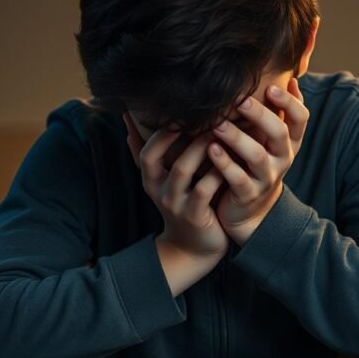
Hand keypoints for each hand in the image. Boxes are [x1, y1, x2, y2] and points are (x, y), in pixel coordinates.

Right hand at [123, 113, 229, 294]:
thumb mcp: (160, 179)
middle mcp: (159, 190)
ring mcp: (175, 204)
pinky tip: (230, 158)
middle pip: (159, 156)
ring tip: (220, 129)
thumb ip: (145, 151)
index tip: (180, 108)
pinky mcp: (195, 216)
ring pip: (183, 170)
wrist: (193, 249)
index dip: (160, 130)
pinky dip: (216, 173)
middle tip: (206, 112)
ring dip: (201, 148)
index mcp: (151, 178)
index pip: (146, 149)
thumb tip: (127, 118)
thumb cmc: (182, 204)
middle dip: (180, 133)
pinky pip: (204, 191)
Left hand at [207, 77, 308, 244]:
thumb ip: (281, 113)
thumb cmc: (257, 164)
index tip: (272, 87)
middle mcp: (283, 159)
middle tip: (242, 101)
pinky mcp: (248, 193)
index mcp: (290, 142)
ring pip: (256, 156)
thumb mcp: (272, 140)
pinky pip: (237, 178)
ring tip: (218, 125)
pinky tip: (210, 149)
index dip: (290, 103)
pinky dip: (224, 163)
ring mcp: (267, 177)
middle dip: (261, 116)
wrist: (250, 210)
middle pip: (279, 134)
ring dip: (237, 138)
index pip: (301, 119)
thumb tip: (291, 80)